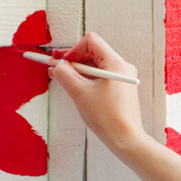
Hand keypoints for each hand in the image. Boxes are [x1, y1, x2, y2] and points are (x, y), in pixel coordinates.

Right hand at [48, 32, 148, 155]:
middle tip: (55, 67)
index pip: (90, 41)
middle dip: (73, 60)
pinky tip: (77, 87)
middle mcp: (122, 66)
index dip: (72, 50)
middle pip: (93, 52)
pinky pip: (101, 75)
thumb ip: (64, 75)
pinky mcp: (121, 87)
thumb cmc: (106, 117)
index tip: (61, 63)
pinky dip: (87, 78)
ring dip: (78, 70)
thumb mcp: (79, 93)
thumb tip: (56, 65)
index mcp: (115, 63)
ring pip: (96, 64)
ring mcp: (123, 76)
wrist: (125, 139)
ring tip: (64, 79)